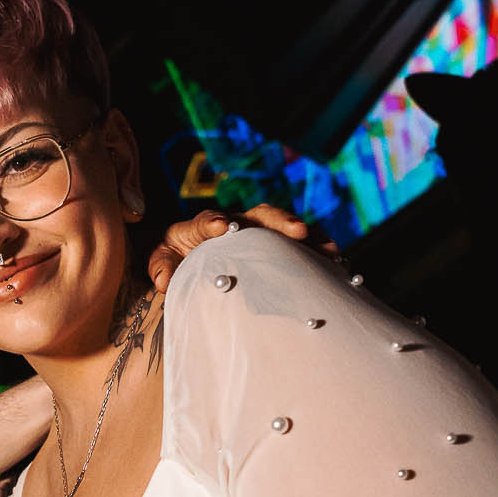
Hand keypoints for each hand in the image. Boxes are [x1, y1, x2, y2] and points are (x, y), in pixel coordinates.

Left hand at [146, 202, 323, 294]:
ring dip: (308, 237)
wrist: (190, 263)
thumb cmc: (177, 262)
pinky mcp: (276, 248)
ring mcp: (259, 234)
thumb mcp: (164, 263)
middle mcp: (237, 223)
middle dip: (279, 221)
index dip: (213, 221)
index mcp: (203, 226)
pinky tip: (336, 262)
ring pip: (284, 229)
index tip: (221, 226)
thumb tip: (165, 280)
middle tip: (298, 232)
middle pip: (260, 215)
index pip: (207, 219)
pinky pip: (300, 247)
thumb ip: (161, 266)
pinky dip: (317, 251)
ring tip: (328, 249)